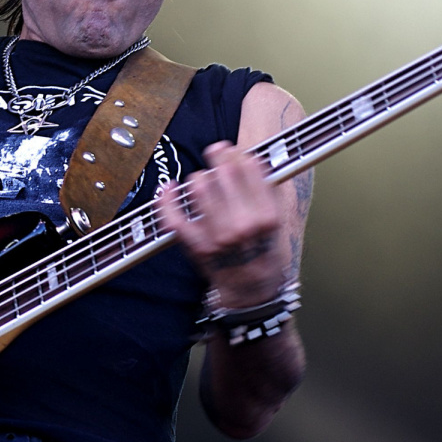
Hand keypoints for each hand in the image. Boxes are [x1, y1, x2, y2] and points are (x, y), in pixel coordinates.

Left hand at [154, 141, 292, 308]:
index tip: (232, 151)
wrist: (250, 290)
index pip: (248, 168)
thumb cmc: (263, 252)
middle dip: (217, 159)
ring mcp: (217, 236)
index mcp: (266, 216)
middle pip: (222, 172)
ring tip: (203, 182)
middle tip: (215, 155)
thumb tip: (249, 158)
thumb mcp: (276, 221)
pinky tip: (168, 188)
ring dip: (198, 178)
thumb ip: (265, 190)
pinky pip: (173, 216)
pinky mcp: (195, 245)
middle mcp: (243, 225)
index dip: (236, 154)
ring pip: (198, 186)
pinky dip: (166, 199)